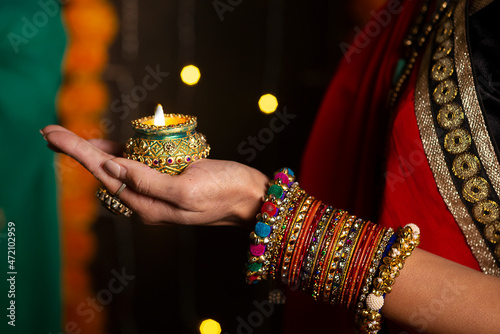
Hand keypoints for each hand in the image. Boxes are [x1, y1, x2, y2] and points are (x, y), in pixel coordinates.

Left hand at [41, 125, 268, 225]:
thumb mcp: (187, 189)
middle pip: (103, 172)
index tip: (51, 134)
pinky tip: (110, 145)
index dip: (76, 152)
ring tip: (71, 137)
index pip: (103, 173)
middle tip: (50, 132)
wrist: (251, 198)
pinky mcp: (168, 182)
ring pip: (116, 169)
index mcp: (147, 205)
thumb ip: (148, 182)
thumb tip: (111, 166)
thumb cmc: (226, 191)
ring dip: (94, 152)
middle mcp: (146, 201)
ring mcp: (156, 192)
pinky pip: (136, 167)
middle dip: (76, 152)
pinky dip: (120, 153)